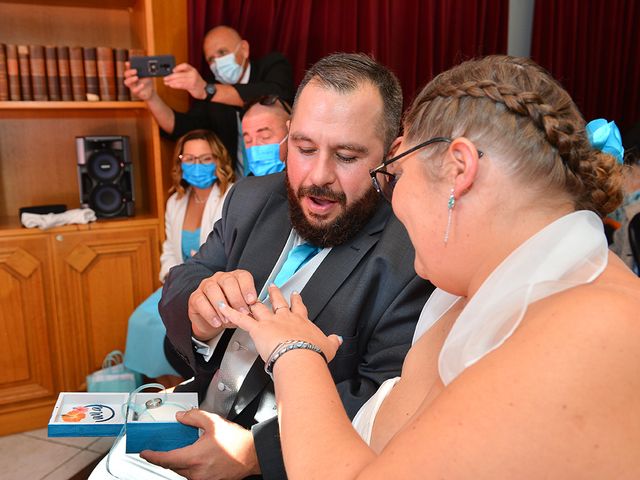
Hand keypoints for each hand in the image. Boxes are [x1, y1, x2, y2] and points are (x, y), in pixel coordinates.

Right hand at [123, 62, 154, 100]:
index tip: (128, 63)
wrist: (150, 91)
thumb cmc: (147, 81)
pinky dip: (138, 87)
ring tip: (136, 77)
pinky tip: (142, 85)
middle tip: (135, 71)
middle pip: (126, 75)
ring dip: (131, 79)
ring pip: (127, 83)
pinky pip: (135, 90)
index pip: (128, 68)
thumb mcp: (147, 75)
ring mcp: (132, 86)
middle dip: (129, 72)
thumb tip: (146, 64)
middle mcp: (130, 80)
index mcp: (132, 74)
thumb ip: (145, 70)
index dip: (127, 66)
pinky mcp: (136, 92)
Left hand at [141, 409, 259, 479]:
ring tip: (184, 448)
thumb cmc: (237, 442)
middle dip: (166, 457)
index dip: (152, 457)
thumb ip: (194, 417)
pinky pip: (192, 475)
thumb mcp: (214, 422)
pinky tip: (195, 456)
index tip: (145, 453)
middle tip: (163, 447)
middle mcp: (196, 472)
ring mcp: (202, 479)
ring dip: (179, 461)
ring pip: (182, 471)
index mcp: (194, 458)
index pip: (166, 459)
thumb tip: (181, 417)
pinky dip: (189, 466)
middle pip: (172, 466)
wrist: (252, 454)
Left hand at [163, 63, 206, 99]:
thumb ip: (184, 73)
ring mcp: (192, 80)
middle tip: (165, 78)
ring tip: (166, 82)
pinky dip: (175, 85)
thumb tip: (173, 74)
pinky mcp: (191, 86)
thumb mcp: (192, 75)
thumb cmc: (197, 83)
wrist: (204, 90)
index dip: (178, 67)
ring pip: (179, 80)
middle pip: (179, 74)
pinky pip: (181, 85)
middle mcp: (193, 74)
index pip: (184, 65)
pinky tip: (171, 85)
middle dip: (170, 76)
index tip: (172, 70)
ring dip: (171, 82)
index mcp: (192, 69)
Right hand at [188, 270, 257, 340]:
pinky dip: (210, 313)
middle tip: (242, 312)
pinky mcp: (195, 297)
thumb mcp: (242, 309)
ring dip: (222, 306)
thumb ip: (248, 307)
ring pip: (213, 289)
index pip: (242, 276)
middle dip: (236, 298)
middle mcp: (221, 278)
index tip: (252, 300)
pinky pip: (201, 301)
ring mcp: (206, 285)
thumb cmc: (230, 311)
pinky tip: (217, 321)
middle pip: (228, 281)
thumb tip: (256, 311)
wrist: (214, 321)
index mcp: (235, 278)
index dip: (248, 288)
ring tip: (228, 319)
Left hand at [219, 285, 341, 362]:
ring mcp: (271, 322)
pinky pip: (242, 320)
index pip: (299, 307)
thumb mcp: (328, 346)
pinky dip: (232, 313)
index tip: (296, 295)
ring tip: (247, 295)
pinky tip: (224, 308)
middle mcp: (285, 318)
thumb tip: (337, 340)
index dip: (297, 300)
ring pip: (259, 308)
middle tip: (273, 286)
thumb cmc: (312, 353)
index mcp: (301, 321)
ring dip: (252, 301)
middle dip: (275, 294)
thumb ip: (332, 341)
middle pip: (278, 302)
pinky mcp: (258, 329)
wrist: (301, 357)